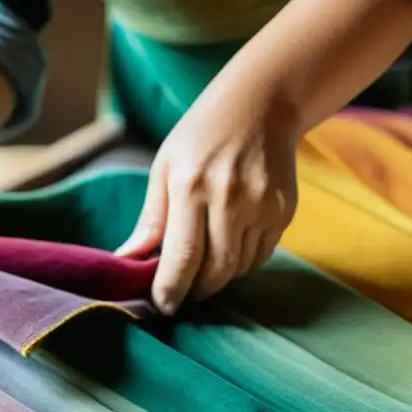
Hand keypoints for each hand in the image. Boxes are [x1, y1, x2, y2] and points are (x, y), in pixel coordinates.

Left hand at [115, 96, 298, 314]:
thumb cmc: (202, 136)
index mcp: (191, 185)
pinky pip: (261, 254)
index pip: (183, 256)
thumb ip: (151, 218)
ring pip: (239, 266)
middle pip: (216, 270)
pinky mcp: (284, 210)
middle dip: (197, 290)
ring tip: (205, 266)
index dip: (171, 289)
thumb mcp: (165, 166)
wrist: (261, 105)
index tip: (163, 306)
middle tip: (183, 294)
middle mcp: (231, 196)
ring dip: (219, 276)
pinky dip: (243, 261)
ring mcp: (263, 204)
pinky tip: (230, 244)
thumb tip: (127, 261)